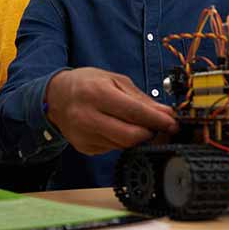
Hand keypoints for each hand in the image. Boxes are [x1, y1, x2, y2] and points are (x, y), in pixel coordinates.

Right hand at [45, 68, 177, 155]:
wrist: (55, 97)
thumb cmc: (87, 84)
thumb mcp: (114, 81)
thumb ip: (141, 99)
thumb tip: (166, 113)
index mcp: (96, 94)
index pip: (134, 113)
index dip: (157, 120)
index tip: (173, 123)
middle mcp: (88, 117)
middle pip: (130, 136)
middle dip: (149, 133)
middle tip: (158, 127)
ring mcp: (84, 135)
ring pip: (123, 145)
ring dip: (136, 137)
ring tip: (135, 124)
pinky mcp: (84, 147)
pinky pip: (112, 148)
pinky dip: (120, 140)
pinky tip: (115, 127)